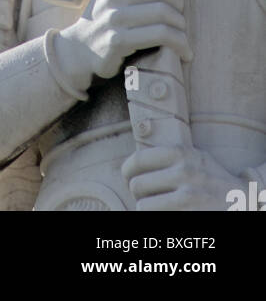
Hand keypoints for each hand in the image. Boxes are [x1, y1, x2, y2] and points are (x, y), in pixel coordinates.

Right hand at [53, 0, 190, 92]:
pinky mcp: (119, 40)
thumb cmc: (103, 23)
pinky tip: (185, 53)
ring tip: (184, 40)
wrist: (77, 50)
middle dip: (180, 9)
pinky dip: (180, 44)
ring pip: (164, 14)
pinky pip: (161, 35)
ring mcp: (114, 17)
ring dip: (182, 29)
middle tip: (182, 24)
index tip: (178, 2)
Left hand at [123, 146, 240, 210]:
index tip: (129, 178)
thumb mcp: (195, 157)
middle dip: (137, 193)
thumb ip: (169, 156)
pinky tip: (165, 214)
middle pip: (137, 185)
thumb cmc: (213, 179)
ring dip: (146, 209)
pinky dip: (156, 218)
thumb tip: (132, 164)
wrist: (245, 201)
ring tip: (156, 207)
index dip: (127, 171)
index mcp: (182, 154)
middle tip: (146, 196)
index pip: (137, 160)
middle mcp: (184, 173)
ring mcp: (188, 197)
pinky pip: (156, 219)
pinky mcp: (189, 216)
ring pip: (143, 206)